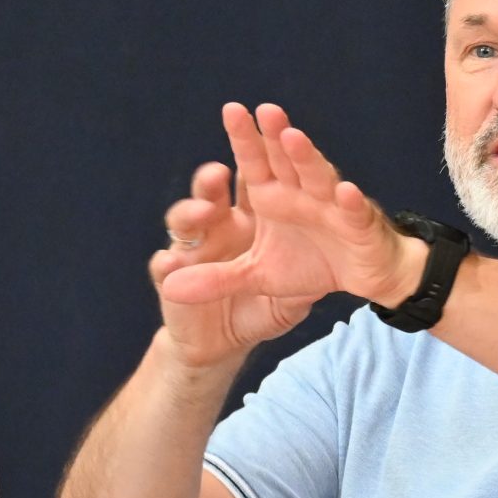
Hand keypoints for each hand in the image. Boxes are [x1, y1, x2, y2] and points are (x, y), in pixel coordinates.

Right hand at [150, 160, 314, 367]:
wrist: (222, 343)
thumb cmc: (259, 307)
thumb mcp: (289, 297)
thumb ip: (306, 282)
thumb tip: (335, 267)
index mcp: (250, 218)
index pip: (251, 181)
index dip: (255, 163)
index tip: (259, 153)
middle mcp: (219, 225)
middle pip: (212, 192)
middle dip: (213, 179)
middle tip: (220, 172)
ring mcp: (192, 248)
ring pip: (184, 221)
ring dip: (191, 213)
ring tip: (203, 212)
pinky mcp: (169, 277)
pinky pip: (163, 268)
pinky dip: (166, 265)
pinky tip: (170, 264)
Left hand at [160, 102, 424, 311]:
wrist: (361, 279)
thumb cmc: (310, 264)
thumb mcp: (254, 276)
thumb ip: (215, 278)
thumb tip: (168, 288)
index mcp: (273, 198)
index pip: (254, 162)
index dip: (244, 139)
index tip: (231, 110)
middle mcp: (301, 194)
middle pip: (285, 160)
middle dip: (274, 137)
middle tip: (263, 109)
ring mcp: (332, 207)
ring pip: (318, 178)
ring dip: (306, 159)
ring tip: (293, 137)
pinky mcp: (359, 227)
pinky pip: (353, 213)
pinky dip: (350, 203)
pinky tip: (345, 191)